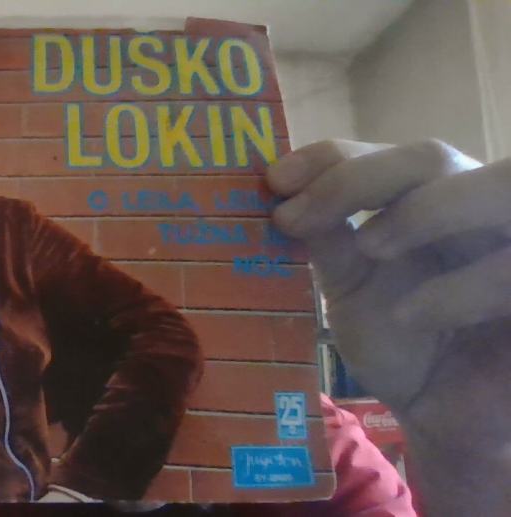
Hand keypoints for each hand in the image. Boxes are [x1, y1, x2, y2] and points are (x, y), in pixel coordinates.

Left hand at [267, 140, 510, 513]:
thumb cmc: (398, 342)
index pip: (386, 153)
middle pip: (431, 156)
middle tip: (298, 216)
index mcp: (430, 198)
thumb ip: (327, 239)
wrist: (441, 415)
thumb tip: (281, 192)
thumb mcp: (350, 286)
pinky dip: (458, 288)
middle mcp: (475, 209)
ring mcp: (510, 245)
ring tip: (367, 248)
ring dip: (420, 213)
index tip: (273, 180)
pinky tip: (410, 316)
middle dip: (359, 178)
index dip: (332, 157)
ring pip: (493, 187)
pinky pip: (510, 269)